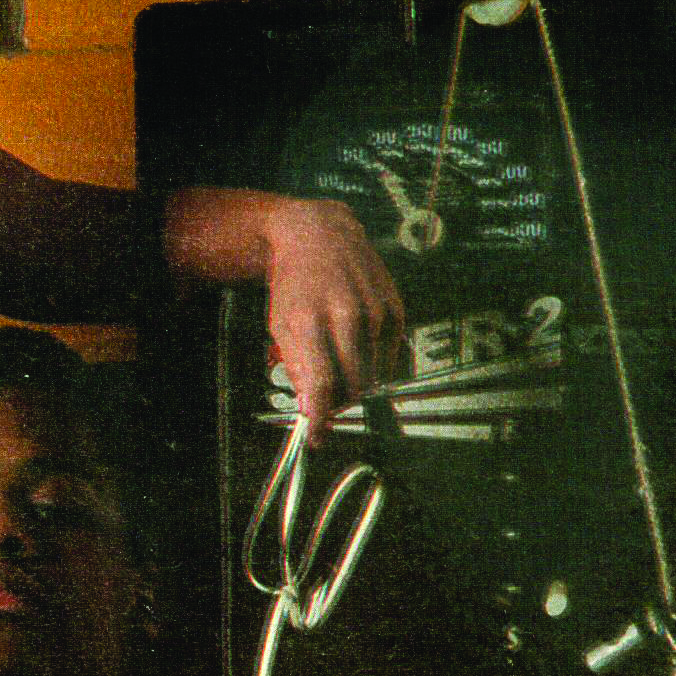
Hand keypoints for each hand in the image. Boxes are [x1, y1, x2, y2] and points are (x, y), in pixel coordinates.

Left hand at [264, 196, 407, 442]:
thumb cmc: (295, 286)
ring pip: (373, 373)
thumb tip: (312, 411)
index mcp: (310, 321)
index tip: (316, 438)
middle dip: (339, 404)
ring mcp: (376, 310)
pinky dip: (374, 364)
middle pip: (352, 384)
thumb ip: (297, 369)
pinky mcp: (395, 307)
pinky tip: (357, 351)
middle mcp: (347, 314)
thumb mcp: (280, 326)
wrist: (321, 236)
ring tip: (338, 372)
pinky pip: (389, 355)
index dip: (320, 419)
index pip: (321, 384)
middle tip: (326, 404)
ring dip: (357, 385)